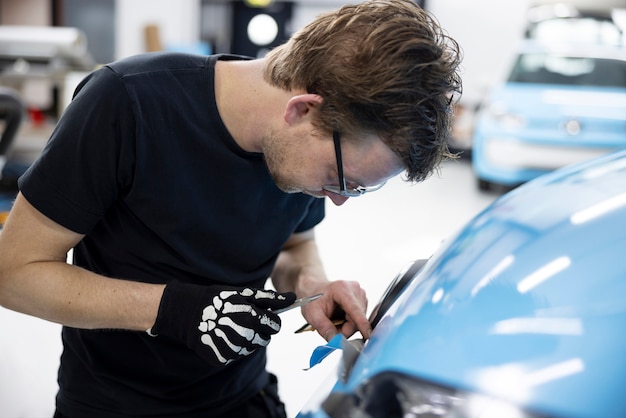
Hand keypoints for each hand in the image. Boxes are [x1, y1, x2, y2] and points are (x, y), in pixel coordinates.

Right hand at [149, 282, 295, 365]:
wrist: (186, 312)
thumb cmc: (218, 299)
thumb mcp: (244, 294)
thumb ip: (270, 298)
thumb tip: (293, 297)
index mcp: (251, 318)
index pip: (276, 326)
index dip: (270, 319)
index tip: (261, 314)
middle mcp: (243, 336)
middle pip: (265, 339)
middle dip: (259, 329)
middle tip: (243, 319)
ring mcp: (232, 350)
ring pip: (252, 348)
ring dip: (247, 338)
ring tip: (231, 326)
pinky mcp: (222, 359)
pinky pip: (237, 355)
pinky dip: (233, 347)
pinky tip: (222, 336)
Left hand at [301, 280, 369, 340]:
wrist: (314, 289)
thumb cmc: (312, 298)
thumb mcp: (313, 314)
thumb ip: (325, 328)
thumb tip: (336, 342)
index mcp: (342, 289)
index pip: (355, 310)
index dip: (362, 324)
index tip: (368, 335)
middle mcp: (355, 289)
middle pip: (357, 319)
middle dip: (345, 328)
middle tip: (331, 326)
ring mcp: (360, 294)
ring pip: (359, 321)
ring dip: (347, 326)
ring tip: (335, 319)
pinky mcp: (362, 299)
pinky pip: (359, 319)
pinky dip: (350, 322)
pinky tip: (341, 317)